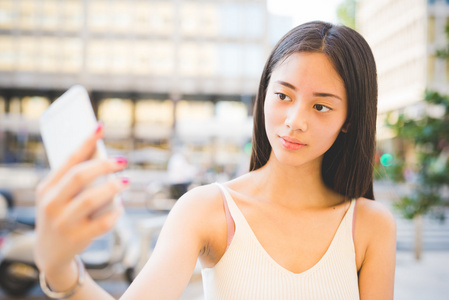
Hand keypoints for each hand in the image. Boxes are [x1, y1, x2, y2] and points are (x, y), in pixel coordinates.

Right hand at [34, 124, 128, 276]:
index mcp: (46, 187)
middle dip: (103, 165)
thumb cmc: (61, 214)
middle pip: (79, 177)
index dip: (86, 142)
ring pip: (90, 200)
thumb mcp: (58, 195)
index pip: (68, 160)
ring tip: (126, 181)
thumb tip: (100, 150)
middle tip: (122, 160)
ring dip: (112, 188)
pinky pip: (101, 224)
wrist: (50, 253)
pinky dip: (114, 214)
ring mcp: (62, 222)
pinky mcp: (76, 238)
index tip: (101, 127)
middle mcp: (51, 203)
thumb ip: (74, 176)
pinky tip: (120, 208)